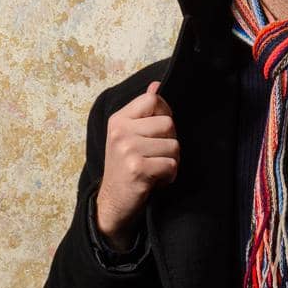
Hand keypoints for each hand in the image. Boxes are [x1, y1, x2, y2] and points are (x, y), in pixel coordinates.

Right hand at [96, 80, 177, 248]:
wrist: (113, 202)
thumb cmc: (125, 167)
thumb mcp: (129, 135)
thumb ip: (143, 111)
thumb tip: (156, 85)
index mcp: (119, 120)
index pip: (154, 100)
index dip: (165, 114)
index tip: (158, 132)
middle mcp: (121, 132)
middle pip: (169, 124)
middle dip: (170, 143)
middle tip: (155, 156)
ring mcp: (128, 149)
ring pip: (174, 146)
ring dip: (171, 162)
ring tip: (154, 168)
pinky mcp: (137, 168)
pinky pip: (171, 165)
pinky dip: (169, 176)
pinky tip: (155, 180)